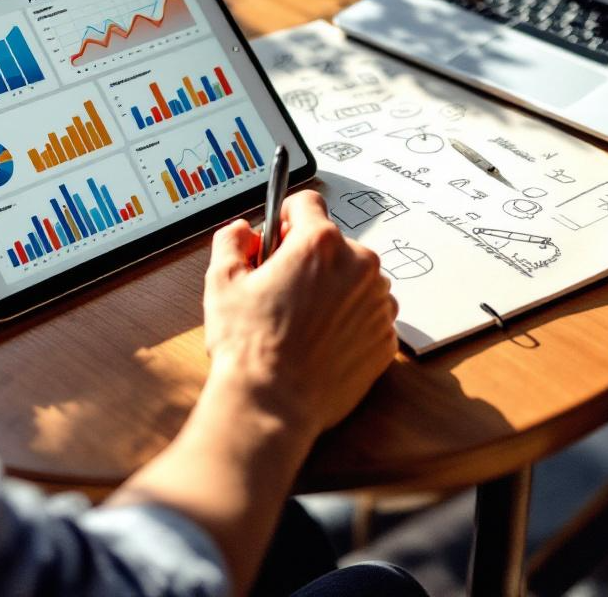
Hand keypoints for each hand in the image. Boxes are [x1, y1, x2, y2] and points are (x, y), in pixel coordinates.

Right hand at [203, 190, 397, 442]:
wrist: (273, 405)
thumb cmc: (248, 344)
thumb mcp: (221, 280)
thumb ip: (231, 240)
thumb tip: (243, 230)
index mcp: (319, 243)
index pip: (308, 202)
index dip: (284, 217)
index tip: (277, 237)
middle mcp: (358, 265)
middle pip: (332, 242)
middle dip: (308, 257)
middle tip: (281, 287)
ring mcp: (377, 303)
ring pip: (353, 277)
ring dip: (331, 287)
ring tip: (299, 318)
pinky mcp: (385, 338)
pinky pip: (366, 312)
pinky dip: (347, 319)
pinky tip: (319, 340)